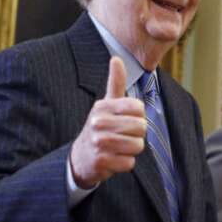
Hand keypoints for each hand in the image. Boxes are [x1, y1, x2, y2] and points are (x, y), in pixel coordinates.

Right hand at [69, 57, 146, 188]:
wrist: (81, 157)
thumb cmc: (100, 128)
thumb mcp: (105, 104)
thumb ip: (115, 83)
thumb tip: (116, 58)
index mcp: (102, 106)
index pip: (139, 109)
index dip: (138, 117)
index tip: (127, 120)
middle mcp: (98, 123)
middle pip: (141, 128)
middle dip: (137, 135)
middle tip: (124, 136)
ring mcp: (99, 143)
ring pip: (137, 146)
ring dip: (132, 150)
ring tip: (119, 148)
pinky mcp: (101, 162)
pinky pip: (130, 163)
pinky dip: (125, 163)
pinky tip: (114, 159)